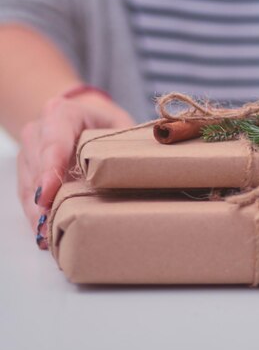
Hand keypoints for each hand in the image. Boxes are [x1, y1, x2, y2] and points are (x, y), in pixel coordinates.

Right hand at [17, 92, 133, 243]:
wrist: (88, 120)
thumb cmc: (109, 125)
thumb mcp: (122, 127)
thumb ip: (125, 143)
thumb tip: (141, 167)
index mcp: (64, 113)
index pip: (54, 140)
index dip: (50, 168)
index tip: (48, 194)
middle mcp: (41, 129)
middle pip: (37, 164)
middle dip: (44, 196)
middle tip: (50, 224)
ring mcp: (30, 150)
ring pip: (28, 182)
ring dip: (36, 210)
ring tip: (47, 235)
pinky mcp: (27, 169)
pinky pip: (26, 193)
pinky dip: (34, 213)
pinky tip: (43, 231)